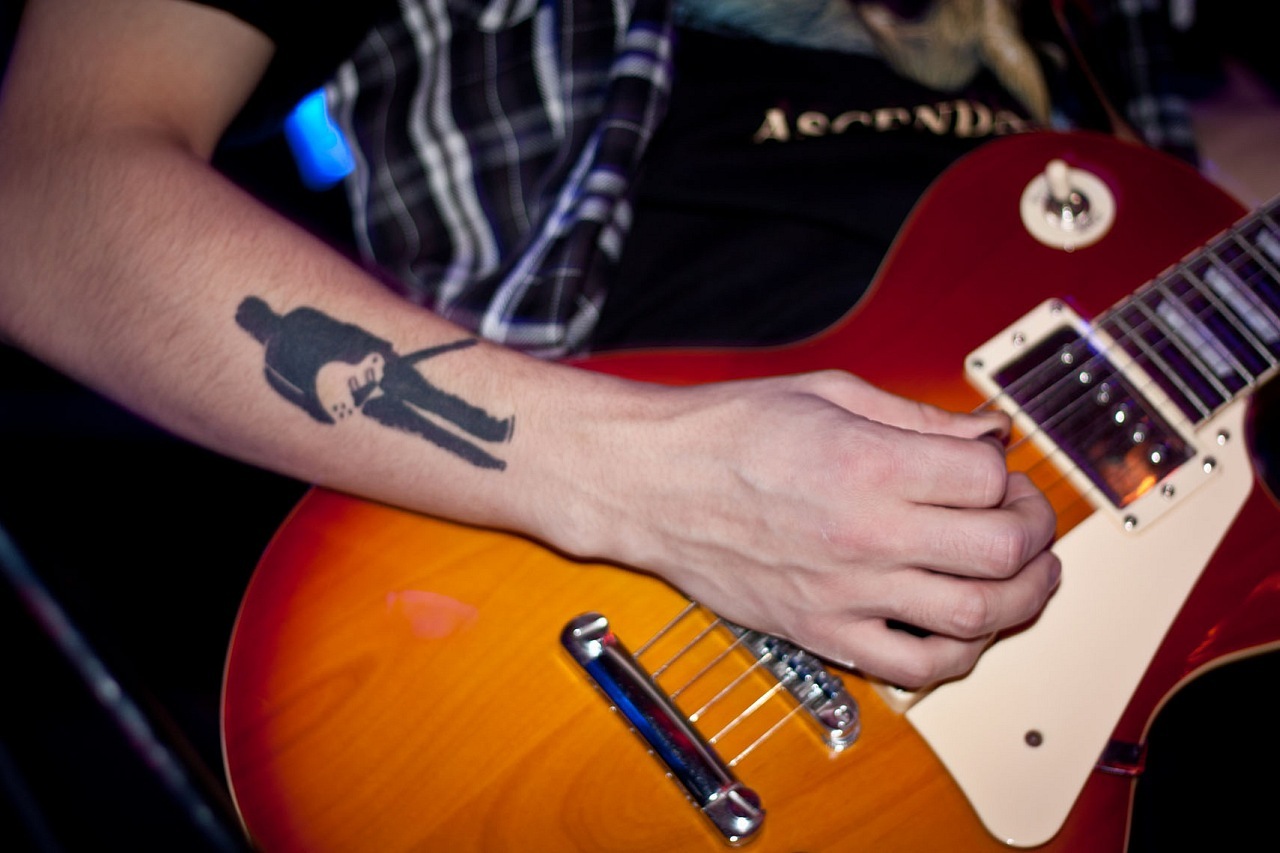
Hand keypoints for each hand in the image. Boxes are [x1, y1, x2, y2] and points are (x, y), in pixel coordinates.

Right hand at [562, 370, 1060, 689]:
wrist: (649, 482)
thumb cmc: (724, 433)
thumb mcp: (827, 393)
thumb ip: (916, 417)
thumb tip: (985, 435)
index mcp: (868, 463)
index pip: (990, 481)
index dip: (1010, 474)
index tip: (998, 472)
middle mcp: (864, 534)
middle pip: (1001, 550)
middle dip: (1035, 534)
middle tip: (1025, 521)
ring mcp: (844, 592)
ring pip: (973, 617)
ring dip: (1018, 599)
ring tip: (1019, 578)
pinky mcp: (820, 633)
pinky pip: (913, 668)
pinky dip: (958, 655)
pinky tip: (962, 629)